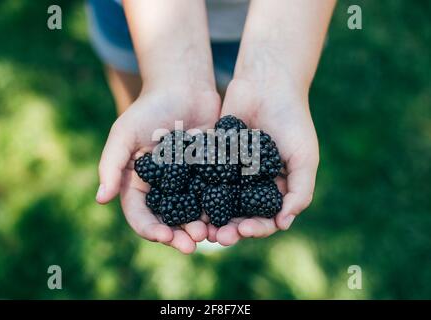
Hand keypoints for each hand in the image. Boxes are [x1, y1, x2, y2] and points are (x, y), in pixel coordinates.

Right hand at [97, 85, 219, 253]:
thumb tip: (100, 199)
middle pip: (169, 221)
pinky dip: (222, 210)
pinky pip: (216, 197)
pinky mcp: (210, 175)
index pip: (140, 215)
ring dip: (202, 228)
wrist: (184, 88)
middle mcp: (163, 189)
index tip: (164, 237)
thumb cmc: (149, 108)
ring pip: (194, 214)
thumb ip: (111, 164)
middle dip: (180, 235)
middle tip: (194, 244)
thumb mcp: (124, 132)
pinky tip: (231, 218)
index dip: (150, 229)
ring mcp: (188, 184)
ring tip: (214, 236)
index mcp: (139, 183)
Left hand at [210, 76, 318, 245]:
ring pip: (219, 202)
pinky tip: (186, 200)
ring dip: (211, 217)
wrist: (267, 84)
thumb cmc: (293, 120)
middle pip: (240, 215)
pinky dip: (196, 190)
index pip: (266, 218)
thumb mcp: (305, 157)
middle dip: (230, 228)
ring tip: (200, 227)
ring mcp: (232, 172)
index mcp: (275, 188)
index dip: (256, 228)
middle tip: (217, 237)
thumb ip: (300, 190)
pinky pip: (204, 177)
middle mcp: (252, 185)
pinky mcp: (213, 157)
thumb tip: (284, 224)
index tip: (244, 230)